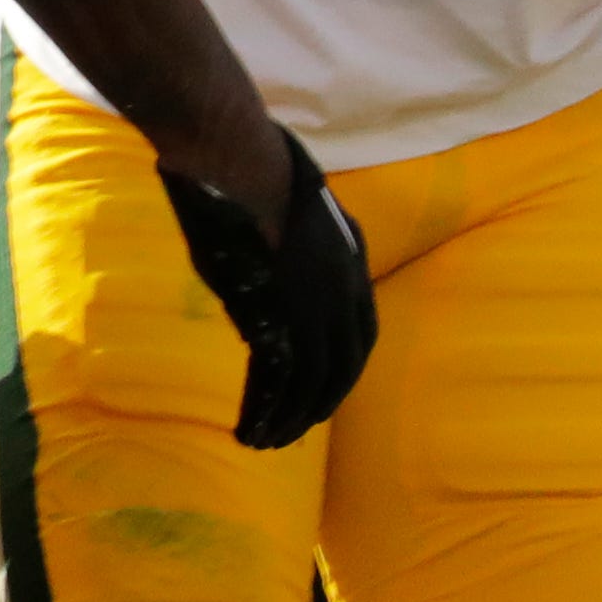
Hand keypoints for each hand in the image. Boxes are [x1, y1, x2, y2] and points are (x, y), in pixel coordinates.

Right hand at [157, 131, 376, 448]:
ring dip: (292, 418)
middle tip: (298, 427)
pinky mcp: (275, 317)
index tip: (326, 387)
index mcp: (352, 271)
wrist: (240, 161)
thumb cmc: (260, 168)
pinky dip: (265, 409)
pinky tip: (251, 429)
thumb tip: (297, 255)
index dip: (344, 367)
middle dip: (320, 403)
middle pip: (340, 368)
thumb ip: (308, 242)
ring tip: (269, 440)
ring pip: (311, 384)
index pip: (361, 337)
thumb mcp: (306, 209)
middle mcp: (341, 298)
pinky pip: (275, 380)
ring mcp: (310, 310)